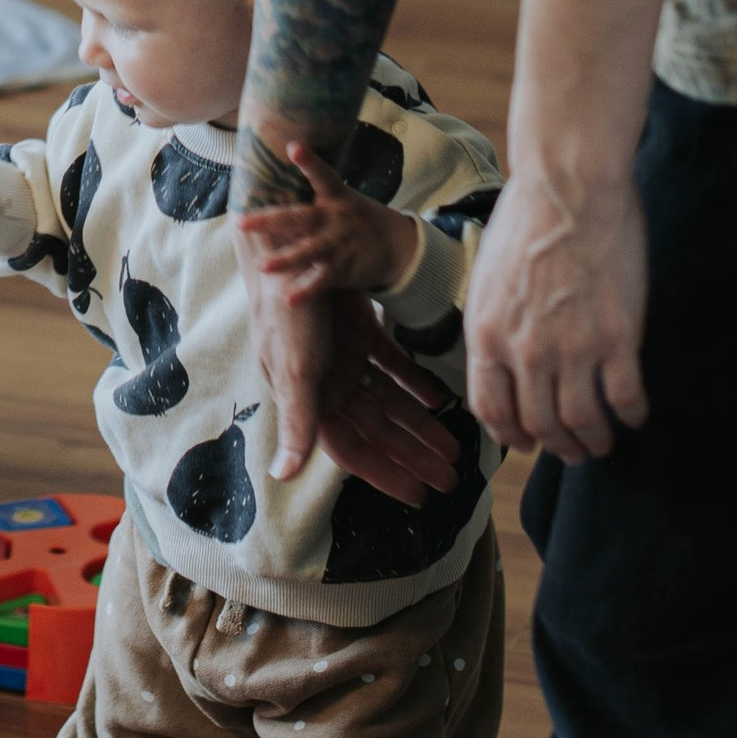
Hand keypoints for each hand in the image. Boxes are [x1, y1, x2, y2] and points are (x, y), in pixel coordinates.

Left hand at [234, 139, 421, 300]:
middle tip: (241, 223)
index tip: (293, 147)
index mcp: (335, 196)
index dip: (309, 162)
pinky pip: (321, 281)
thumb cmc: (356, 217)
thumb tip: (278, 163)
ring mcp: (339, 244)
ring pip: (308, 252)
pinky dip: (305, 291)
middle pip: (300, 218)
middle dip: (269, 221)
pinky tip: (287, 298)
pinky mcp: (343, 269)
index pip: (322, 175)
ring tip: (261, 266)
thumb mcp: (340, 198)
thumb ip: (314, 190)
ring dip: (284, 259)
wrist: (396, 247)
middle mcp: (335, 218)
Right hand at [243, 271, 462, 501]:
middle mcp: (328, 386)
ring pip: (390, 401)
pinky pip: (392, 364)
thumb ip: (297, 423)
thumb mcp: (294, 369)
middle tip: (452, 480)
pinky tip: (441, 398)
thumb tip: (281, 476)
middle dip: (413, 456)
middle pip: (379, 431)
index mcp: (308, 401)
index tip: (420, 496)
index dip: (385, 474)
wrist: (291, 241)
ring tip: (455, 448)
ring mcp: (345, 358)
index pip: (353, 450)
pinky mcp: (359, 330)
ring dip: (421, 424)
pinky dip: (415, 381)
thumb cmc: (288, 311)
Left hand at [464, 161, 648, 459]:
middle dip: (556, 445)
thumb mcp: (489, 276)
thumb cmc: (528, 217)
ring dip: (593, 441)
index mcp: (488, 333)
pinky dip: (630, 415)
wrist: (569, 184)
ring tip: (603, 443)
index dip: (511, 433)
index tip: (526, 441)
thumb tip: (505, 355)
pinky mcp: (618, 337)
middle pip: (539, 424)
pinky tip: (635, 415)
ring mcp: (573, 347)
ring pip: (582, 421)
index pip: (491, 408)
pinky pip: (625, 397)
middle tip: (571, 450)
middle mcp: (526, 350)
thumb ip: (495, 321)